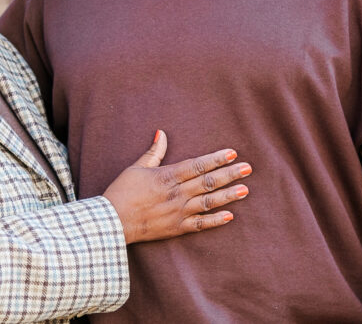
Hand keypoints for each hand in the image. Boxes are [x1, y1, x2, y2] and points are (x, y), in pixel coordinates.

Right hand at [101, 130, 250, 243]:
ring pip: (208, 202)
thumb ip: (153, 152)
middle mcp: (176, 194)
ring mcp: (178, 212)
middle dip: (230, 174)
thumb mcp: (136, 168)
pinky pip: (200, 224)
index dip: (216, 158)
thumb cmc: (122, 192)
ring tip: (245, 189)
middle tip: (248, 168)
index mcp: (167, 176)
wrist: (112, 221)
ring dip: (228, 196)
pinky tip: (229, 216)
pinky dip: (215, 221)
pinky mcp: (176, 228)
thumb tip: (161, 133)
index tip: (232, 153)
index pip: (197, 165)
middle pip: (208, 182)